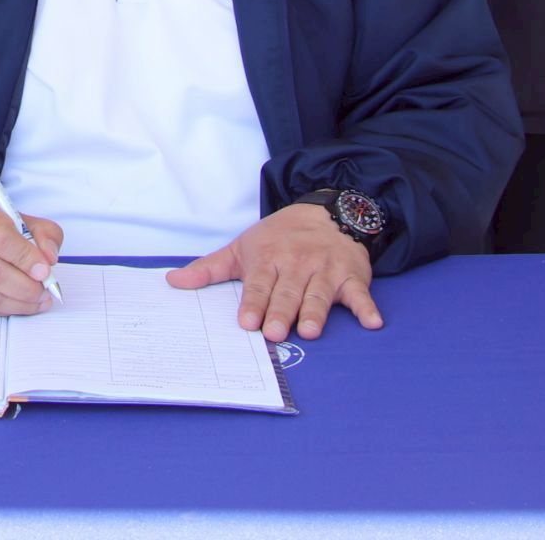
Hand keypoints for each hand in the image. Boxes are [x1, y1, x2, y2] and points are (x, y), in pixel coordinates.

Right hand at [0, 198, 62, 317]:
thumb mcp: (13, 217)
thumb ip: (41, 232)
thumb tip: (50, 257)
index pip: (1, 239)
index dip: (27, 259)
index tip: (45, 271)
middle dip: (26, 288)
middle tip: (44, 292)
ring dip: (18, 304)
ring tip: (36, 301)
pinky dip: (1, 310)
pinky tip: (14, 304)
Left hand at [168, 205, 379, 341]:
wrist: (325, 212)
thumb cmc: (278, 238)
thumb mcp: (242, 248)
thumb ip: (209, 269)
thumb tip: (172, 281)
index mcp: (268, 258)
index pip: (259, 284)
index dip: (253, 303)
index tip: (247, 323)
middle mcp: (297, 263)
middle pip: (288, 291)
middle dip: (282, 311)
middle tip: (275, 333)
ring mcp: (326, 269)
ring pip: (320, 293)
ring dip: (317, 311)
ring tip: (311, 330)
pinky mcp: (352, 275)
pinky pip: (361, 293)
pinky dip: (367, 307)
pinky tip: (372, 322)